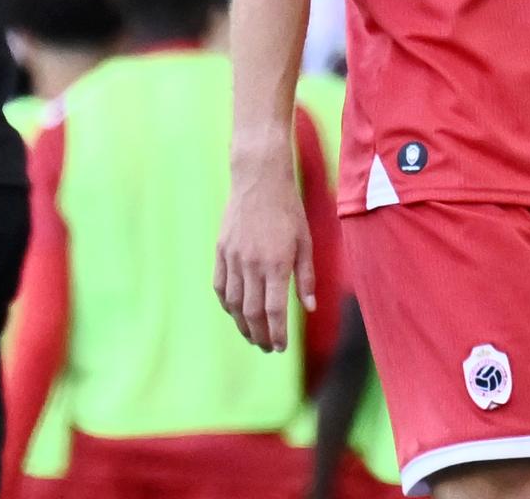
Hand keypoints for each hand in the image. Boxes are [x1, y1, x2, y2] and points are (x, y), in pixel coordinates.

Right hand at [214, 148, 314, 351]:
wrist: (259, 180)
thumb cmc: (288, 210)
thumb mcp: (304, 242)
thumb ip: (305, 277)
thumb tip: (309, 307)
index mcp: (276, 264)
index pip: (274, 311)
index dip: (277, 333)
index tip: (281, 347)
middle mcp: (252, 265)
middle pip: (252, 312)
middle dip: (260, 335)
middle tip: (267, 348)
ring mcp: (233, 258)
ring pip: (233, 304)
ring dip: (242, 325)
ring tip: (253, 336)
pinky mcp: (221, 251)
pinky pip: (220, 287)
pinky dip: (227, 304)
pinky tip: (235, 313)